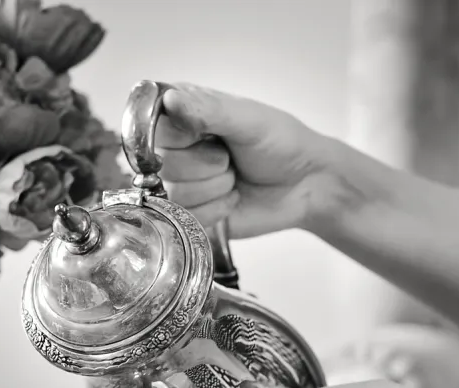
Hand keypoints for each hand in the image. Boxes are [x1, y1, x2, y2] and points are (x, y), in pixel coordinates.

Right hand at [155, 83, 343, 237]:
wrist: (307, 184)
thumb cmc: (281, 143)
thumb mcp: (247, 120)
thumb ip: (207, 110)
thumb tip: (168, 98)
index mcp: (182, 113)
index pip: (151, 125)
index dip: (181, 137)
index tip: (209, 136)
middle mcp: (175, 147)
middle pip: (163, 164)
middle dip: (207, 165)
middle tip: (230, 158)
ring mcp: (181, 182)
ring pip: (175, 194)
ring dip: (215, 188)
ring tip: (234, 177)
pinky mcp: (191, 213)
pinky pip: (186, 219)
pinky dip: (217, 210)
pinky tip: (233, 198)